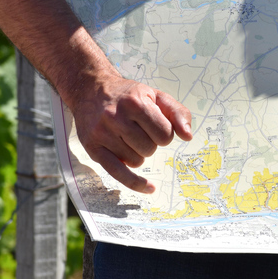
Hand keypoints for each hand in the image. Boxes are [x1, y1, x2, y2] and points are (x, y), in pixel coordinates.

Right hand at [70, 75, 192, 192]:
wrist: (90, 90)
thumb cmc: (127, 95)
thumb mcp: (155, 95)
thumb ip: (177, 112)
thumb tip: (187, 136)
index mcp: (135, 102)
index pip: (165, 134)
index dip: (164, 132)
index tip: (154, 125)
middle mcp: (117, 117)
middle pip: (150, 149)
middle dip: (149, 143)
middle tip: (138, 129)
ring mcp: (103, 134)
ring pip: (137, 162)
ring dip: (137, 154)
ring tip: (126, 137)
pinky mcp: (93, 148)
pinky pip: (119, 173)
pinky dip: (135, 183)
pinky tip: (149, 188)